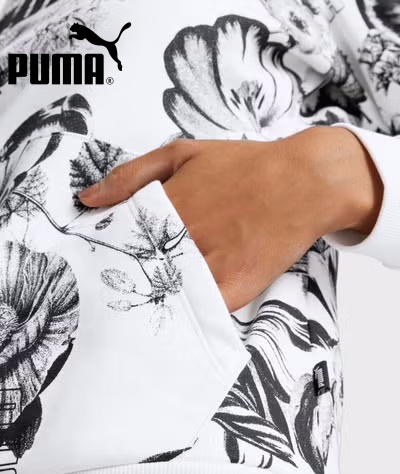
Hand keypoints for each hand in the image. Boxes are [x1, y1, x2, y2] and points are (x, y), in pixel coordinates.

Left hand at [78, 126, 382, 311]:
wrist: (304, 183)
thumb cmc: (244, 165)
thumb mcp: (182, 153)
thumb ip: (131, 175)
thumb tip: (87, 200)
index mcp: (165, 208)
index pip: (117, 240)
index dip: (106, 252)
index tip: (97, 260)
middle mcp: (183, 239)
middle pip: (137, 270)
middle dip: (122, 278)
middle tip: (113, 287)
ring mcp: (209, 266)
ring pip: (164, 293)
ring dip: (149, 299)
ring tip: (140, 303)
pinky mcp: (233, 289)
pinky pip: (198, 311)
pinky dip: (184, 314)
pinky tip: (174, 313)